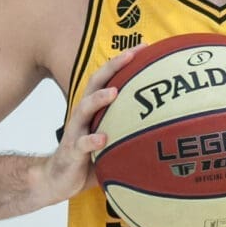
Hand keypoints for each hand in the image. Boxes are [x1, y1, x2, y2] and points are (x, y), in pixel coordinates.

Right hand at [37, 48, 143, 203]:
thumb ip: (131, 130)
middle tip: (131, 55)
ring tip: (114, 92)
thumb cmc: (89, 157)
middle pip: (95, 83)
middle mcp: (84, 115)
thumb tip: (168, 127)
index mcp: (95, 109)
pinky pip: (81, 144)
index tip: (145, 47)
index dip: (124, 61)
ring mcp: (76, 131)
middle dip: (112, 66)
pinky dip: (92, 140)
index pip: (108, 77)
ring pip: (84, 108)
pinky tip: (103, 139)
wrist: (57, 179)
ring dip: (99, 99)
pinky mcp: (71, 151)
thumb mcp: (112, 139)